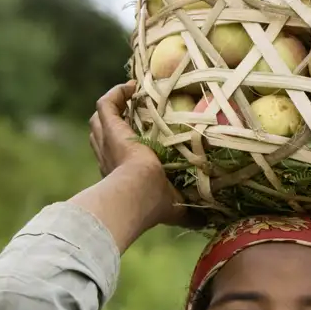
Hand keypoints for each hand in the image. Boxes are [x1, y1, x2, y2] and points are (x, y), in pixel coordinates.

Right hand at [89, 82, 197, 227]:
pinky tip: (132, 87)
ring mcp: (108, 141)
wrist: (140, 193)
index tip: (144, 135)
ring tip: (133, 96)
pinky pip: (105, 104)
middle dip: (116, 122)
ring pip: (100, 118)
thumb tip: (210, 222)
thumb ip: (192, 214)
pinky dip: (116, 93)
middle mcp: (109, 157)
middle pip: (104, 134)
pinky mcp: (111, 128)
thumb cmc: (156, 204)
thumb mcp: (177, 210)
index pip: (117, 155)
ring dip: (114, 106)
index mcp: (122, 174)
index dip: (126, 144)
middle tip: (137, 110)